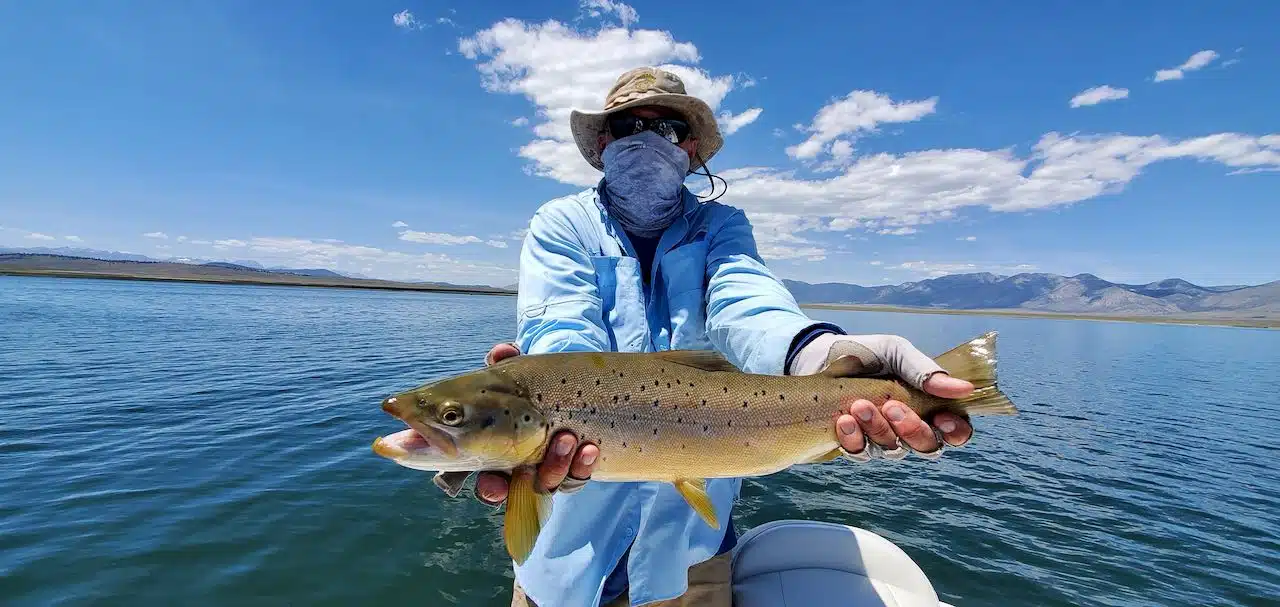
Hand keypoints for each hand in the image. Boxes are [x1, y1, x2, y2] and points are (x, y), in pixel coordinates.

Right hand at [464, 342, 599, 506]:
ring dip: (558, 465)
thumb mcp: (517, 372)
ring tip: (569, 438)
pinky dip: (583, 466)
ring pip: (551, 483)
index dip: (491, 488)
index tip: (495, 485)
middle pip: (519, 493)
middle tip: (530, 467)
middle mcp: (520, 469)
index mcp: (496, 453)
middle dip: (524, 486)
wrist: (568, 386)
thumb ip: (505, 361)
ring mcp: (549, 470)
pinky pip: (578, 477)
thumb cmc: (530, 383)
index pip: (489, 482)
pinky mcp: (574, 468)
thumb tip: (501, 352)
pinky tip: (591, 448)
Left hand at [790, 333, 975, 460]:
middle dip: (912, 430)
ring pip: (893, 451)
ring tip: (859, 405)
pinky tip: (843, 421)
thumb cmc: (866, 354)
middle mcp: (908, 428)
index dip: (956, 431)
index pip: (955, 431)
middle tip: (892, 406)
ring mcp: (882, 439)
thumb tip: (964, 389)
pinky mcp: (854, 444)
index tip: (943, 419)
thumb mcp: (896, 352)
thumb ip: (925, 371)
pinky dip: (854, 438)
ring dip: (879, 430)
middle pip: (927, 447)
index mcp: (928, 405)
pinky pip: (861, 452)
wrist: (819, 356)